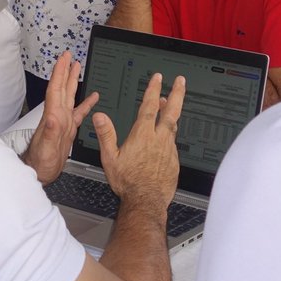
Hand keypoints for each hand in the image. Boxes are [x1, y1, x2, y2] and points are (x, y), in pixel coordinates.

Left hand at [22, 52, 98, 184]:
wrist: (39, 173)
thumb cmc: (40, 163)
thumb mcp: (45, 149)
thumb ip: (49, 133)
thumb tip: (53, 118)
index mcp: (54, 116)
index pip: (56, 89)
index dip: (59, 72)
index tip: (63, 58)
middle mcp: (58, 116)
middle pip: (62, 87)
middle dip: (65, 70)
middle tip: (69, 55)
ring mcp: (63, 122)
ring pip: (69, 96)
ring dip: (73, 81)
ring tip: (78, 68)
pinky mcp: (68, 130)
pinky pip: (79, 112)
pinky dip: (86, 103)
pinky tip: (92, 97)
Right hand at [95, 72, 184, 209]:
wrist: (146, 201)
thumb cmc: (128, 182)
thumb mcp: (110, 157)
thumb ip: (106, 135)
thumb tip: (100, 116)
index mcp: (143, 135)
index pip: (149, 106)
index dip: (153, 90)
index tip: (157, 78)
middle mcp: (159, 139)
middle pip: (171, 111)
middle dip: (176, 93)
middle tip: (181, 81)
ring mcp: (168, 150)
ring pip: (173, 125)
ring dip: (173, 112)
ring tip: (171, 103)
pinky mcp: (174, 161)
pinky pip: (173, 142)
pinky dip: (170, 133)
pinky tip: (167, 135)